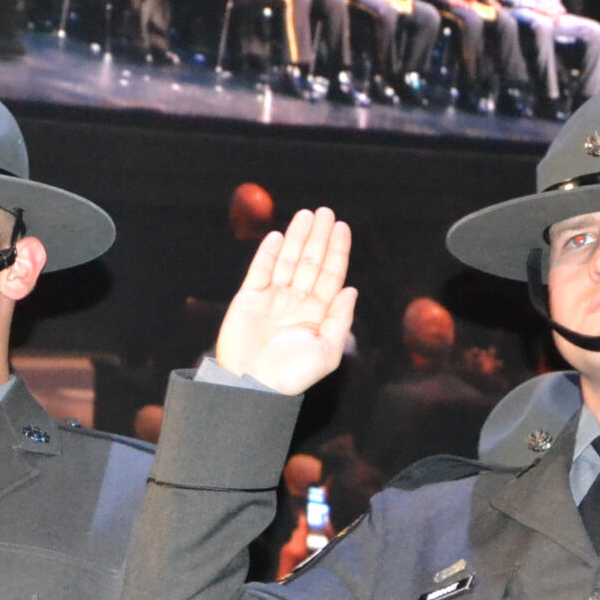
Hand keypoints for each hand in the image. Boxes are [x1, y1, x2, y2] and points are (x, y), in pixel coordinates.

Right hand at [210, 207, 356, 394]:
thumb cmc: (292, 376)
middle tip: (326, 212)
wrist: (253, 386)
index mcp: (316, 314)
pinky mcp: (249, 299)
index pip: (330, 275)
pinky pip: (260, 270)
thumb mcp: (327, 352)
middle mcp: (296, 303)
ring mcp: (272, 299)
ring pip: (287, 261)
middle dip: (318, 237)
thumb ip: (340, 320)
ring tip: (306, 215)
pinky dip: (268, 254)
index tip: (342, 227)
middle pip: (310, 262)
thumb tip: (351, 290)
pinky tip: (278, 236)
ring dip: (297, 238)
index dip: (337, 251)